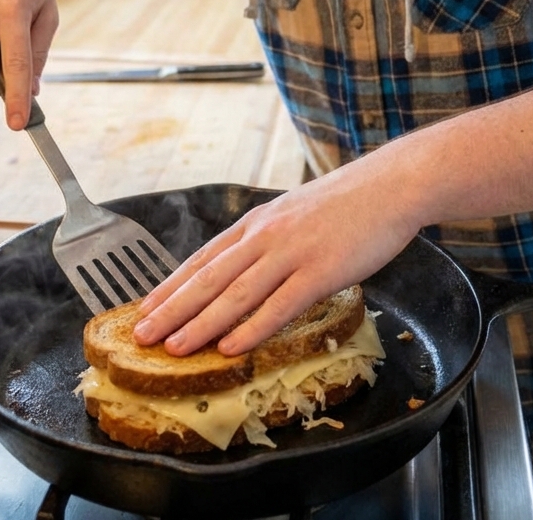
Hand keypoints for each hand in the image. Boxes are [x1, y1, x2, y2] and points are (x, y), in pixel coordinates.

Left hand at [132, 154, 422, 355]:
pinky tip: (230, 347)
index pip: (204, 257)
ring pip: (235, 293)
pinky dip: (251, 328)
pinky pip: (280, 304)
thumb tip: (247, 267)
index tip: (145, 308)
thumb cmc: (347, 202)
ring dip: (200, 324)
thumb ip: (269, 238)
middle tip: (141, 335)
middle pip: (209, 278)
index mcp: (258, 222)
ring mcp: (292, 252)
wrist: (391, 185)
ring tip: (172, 348)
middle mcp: (266, 235)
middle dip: (171, 310)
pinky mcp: (321, 270)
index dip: (172, 285)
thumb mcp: (295, 212)